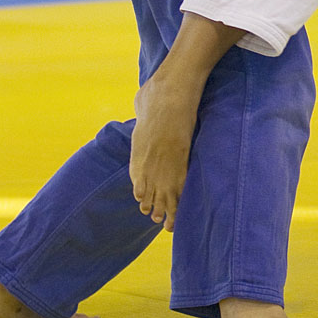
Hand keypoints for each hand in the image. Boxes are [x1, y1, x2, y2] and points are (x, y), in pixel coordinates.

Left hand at [130, 70, 198, 232]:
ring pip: (163, 195)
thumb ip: (143, 110)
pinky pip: (178, 188)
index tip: (143, 200)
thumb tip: (142, 99)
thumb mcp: (143, 103)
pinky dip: (178, 204)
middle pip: (148, 191)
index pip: (137, 180)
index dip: (142, 192)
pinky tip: (177, 216)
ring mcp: (163, 163)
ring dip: (165, 211)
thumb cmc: (156, 93)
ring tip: (167, 225)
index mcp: (138, 151)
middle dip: (152, 206)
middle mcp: (147, 161)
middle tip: (155, 218)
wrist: (169, 91)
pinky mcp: (180, 161)